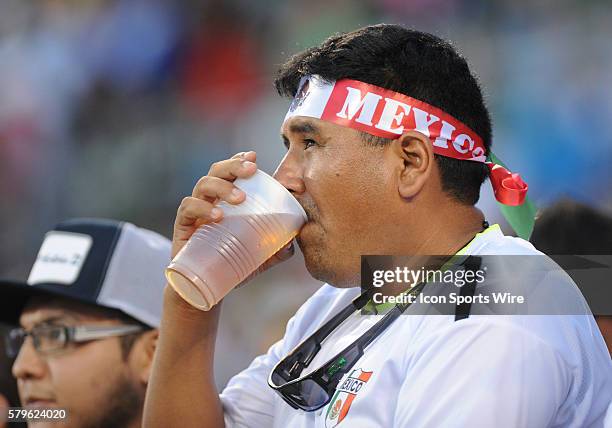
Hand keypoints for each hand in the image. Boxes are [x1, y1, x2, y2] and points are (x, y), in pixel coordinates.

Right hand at [172, 151, 294, 273]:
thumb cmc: (228, 264)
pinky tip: (217, 215)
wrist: (202, 288)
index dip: (239, 159)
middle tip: (252, 169)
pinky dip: (202, 207)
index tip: (253, 156)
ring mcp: (194, 211)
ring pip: (203, 185)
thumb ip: (275, 250)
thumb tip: (292, 244)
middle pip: (217, 171)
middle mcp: (208, 200)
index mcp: (224, 199)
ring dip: (222, 186)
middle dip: (234, 165)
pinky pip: (188, 208)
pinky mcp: (182, 225)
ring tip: (240, 198)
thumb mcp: (256, 256)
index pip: (230, 171)